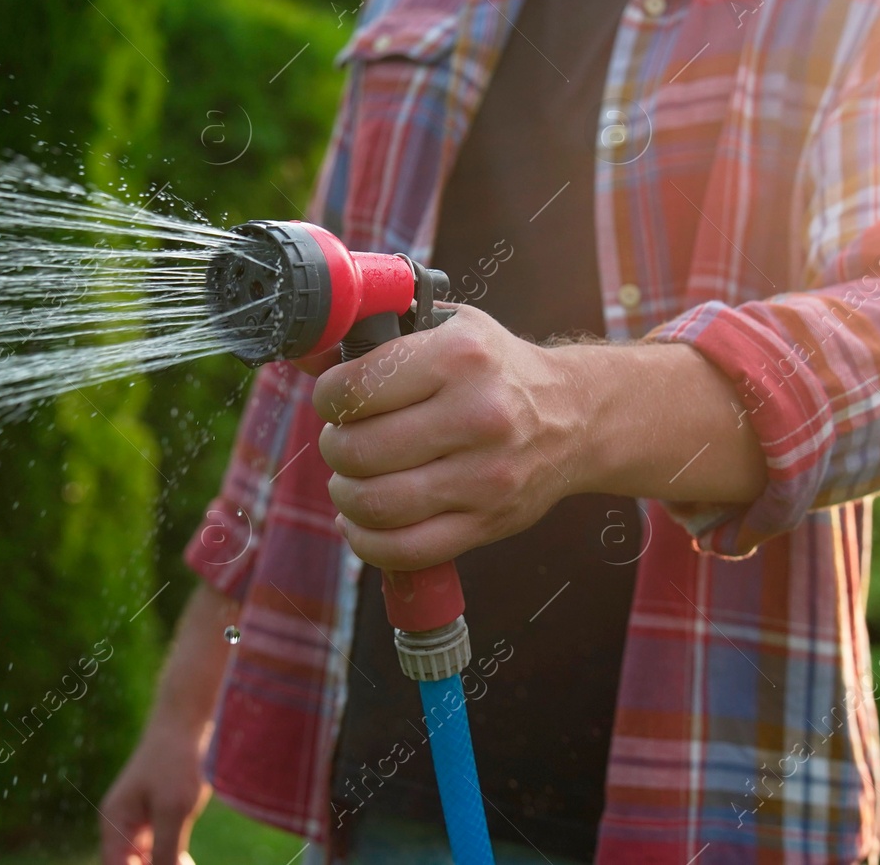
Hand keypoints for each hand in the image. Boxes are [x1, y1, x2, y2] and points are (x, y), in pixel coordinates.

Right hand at [98, 715, 209, 864]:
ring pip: (145, 862)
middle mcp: (121, 828)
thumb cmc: (176, 762)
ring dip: (164, 864)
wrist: (187, 724)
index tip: (168, 864)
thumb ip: (165, 851)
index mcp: (114, 825)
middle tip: (182, 862)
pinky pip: (159, 850)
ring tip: (185, 861)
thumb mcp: (172, 810)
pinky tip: (186, 859)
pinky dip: (172, 858)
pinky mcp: (157, 819)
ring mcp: (139, 823)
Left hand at [311, 305, 582, 569]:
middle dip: (335, 447)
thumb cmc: (494, 368)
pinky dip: (366, 541)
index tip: (336, 400)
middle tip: (344, 440)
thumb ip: (374, 335)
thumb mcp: (446, 329)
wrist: (575, 418)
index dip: (328, 398)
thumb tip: (304, 351)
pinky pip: (404, 550)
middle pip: (359, 450)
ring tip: (352, 479)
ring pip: (375, 504)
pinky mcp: (489, 524)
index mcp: (460, 357)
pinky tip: (363, 521)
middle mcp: (477, 415)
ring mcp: (486, 477)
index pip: (355, 388)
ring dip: (346, 494)